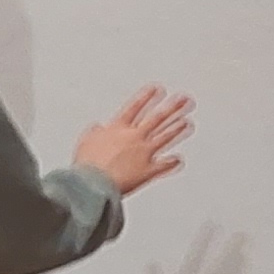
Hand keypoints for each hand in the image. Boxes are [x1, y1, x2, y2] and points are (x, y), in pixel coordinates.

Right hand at [75, 88, 193, 195]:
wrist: (94, 184)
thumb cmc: (88, 165)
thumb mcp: (86, 142)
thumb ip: (95, 133)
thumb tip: (97, 128)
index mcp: (118, 128)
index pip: (136, 107)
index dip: (147, 97)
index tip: (158, 89)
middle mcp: (134, 137)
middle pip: (156, 118)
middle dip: (172, 107)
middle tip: (183, 99)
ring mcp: (144, 153)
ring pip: (165, 137)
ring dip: (177, 128)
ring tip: (187, 120)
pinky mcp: (148, 171)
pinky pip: (165, 165)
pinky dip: (173, 162)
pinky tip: (179, 158)